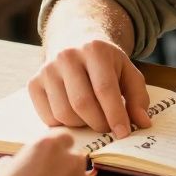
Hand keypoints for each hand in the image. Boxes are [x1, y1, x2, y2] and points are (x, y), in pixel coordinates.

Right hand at [29, 38, 151, 138]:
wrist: (75, 41)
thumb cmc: (105, 63)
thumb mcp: (128, 72)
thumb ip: (138, 97)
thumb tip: (142, 123)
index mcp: (95, 50)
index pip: (104, 89)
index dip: (115, 115)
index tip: (123, 133)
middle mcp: (67, 56)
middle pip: (82, 103)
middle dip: (99, 123)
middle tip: (108, 128)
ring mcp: (47, 69)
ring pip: (64, 113)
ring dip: (82, 126)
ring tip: (92, 119)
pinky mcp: (34, 83)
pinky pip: (48, 117)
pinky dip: (64, 126)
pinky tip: (75, 117)